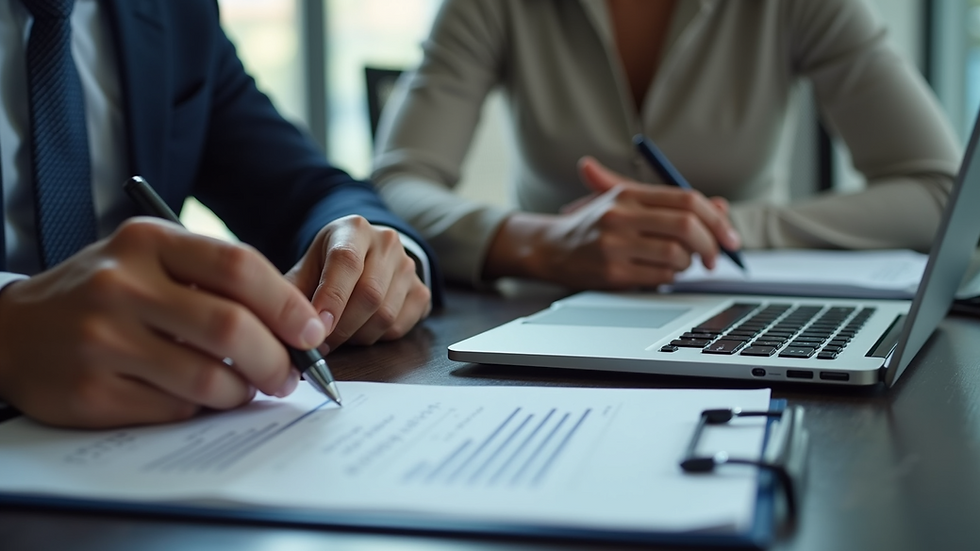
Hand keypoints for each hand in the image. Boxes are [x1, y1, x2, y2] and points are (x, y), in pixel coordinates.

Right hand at [0, 218, 327, 428]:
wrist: (12, 330)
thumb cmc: (104, 293)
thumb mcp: (150, 260)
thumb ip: (215, 280)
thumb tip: (295, 324)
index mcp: (146, 244)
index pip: (239, 266)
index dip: (287, 304)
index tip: (312, 331)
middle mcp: (121, 286)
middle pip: (231, 328)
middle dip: (276, 359)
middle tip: (289, 376)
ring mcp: (101, 341)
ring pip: (207, 379)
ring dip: (242, 393)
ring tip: (246, 390)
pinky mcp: (89, 392)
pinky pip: (173, 411)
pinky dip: (200, 410)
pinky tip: (197, 400)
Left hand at [285, 215, 430, 351]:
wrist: (365, 255)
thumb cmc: (330, 264)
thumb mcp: (307, 267)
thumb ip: (292, 293)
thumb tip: (280, 328)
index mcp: (354, 229)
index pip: (346, 262)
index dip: (331, 298)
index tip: (316, 327)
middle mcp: (387, 243)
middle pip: (370, 294)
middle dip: (342, 328)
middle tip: (321, 344)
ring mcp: (409, 267)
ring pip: (385, 315)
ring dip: (357, 336)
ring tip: (340, 333)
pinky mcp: (421, 291)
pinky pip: (400, 327)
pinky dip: (377, 337)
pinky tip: (362, 329)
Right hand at [484, 156, 739, 288]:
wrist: (552, 247)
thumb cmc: (596, 223)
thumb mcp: (629, 202)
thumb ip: (673, 202)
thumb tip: (720, 207)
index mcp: (629, 193)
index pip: (687, 200)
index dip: (716, 219)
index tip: (729, 237)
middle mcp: (621, 215)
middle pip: (687, 227)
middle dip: (710, 245)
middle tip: (715, 258)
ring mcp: (615, 244)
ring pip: (676, 255)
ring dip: (687, 264)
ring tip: (678, 263)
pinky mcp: (612, 272)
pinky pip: (660, 277)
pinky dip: (669, 277)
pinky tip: (658, 272)